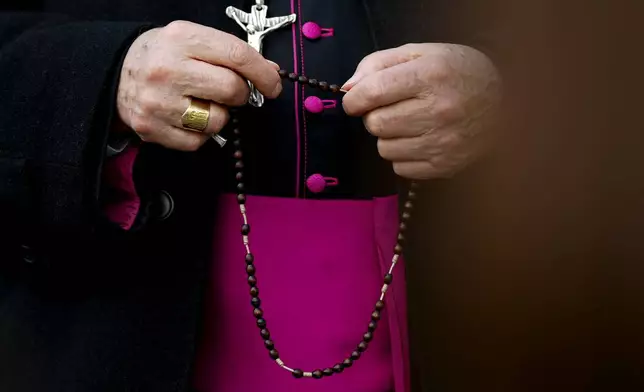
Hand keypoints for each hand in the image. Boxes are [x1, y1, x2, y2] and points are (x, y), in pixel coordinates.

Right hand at [116, 20, 281, 150]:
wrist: (114, 73)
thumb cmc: (162, 56)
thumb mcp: (192, 40)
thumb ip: (230, 54)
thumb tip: (269, 72)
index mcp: (182, 39)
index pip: (237, 56)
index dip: (263, 73)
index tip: (273, 85)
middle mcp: (168, 70)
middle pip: (231, 90)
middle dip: (239, 94)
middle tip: (228, 91)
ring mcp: (158, 102)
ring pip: (218, 121)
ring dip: (218, 115)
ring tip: (201, 102)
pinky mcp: (152, 129)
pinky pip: (199, 141)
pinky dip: (201, 133)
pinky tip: (187, 117)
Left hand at [342, 43, 500, 178]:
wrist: (506, 102)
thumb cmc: (457, 73)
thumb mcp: (420, 53)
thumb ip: (378, 64)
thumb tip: (349, 89)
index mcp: (430, 75)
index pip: (373, 93)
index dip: (354, 99)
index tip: (355, 101)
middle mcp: (438, 110)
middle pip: (375, 124)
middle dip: (374, 116)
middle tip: (391, 109)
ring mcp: (442, 142)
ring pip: (384, 149)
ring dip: (388, 137)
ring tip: (409, 124)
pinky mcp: (445, 166)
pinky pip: (400, 168)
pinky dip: (402, 155)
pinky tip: (419, 140)